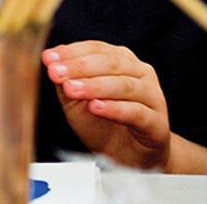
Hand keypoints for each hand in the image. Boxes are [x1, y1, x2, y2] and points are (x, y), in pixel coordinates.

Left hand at [44, 41, 171, 170]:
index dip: (71, 52)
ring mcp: (153, 97)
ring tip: (71, 88)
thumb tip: (50, 60)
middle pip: (111, 63)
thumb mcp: (76, 100)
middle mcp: (141, 74)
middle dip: (80, 66)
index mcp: (123, 61)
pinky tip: (95, 107)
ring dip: (95, 86)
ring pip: (125, 86)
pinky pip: (137, 112)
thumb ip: (66, 81)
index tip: (48, 58)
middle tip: (56, 72)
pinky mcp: (157, 123)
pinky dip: (114, 108)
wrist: (127, 157)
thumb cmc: (103, 124)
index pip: (97, 49)